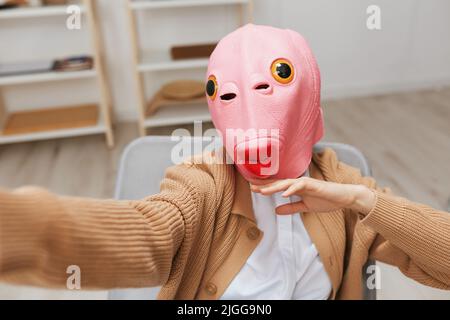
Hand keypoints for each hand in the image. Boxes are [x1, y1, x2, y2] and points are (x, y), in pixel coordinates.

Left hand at [250, 177, 375, 214]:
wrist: (343, 198)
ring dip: (274, 187)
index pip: (277, 187)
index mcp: (296, 187)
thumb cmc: (325, 200)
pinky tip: (284, 194)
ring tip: (263, 191)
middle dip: (265, 185)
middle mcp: (298, 183)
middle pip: (278, 183)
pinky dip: (292, 189)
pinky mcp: (314, 185)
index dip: (265, 188)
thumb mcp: (305, 207)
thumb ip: (291, 208)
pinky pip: (301, 186)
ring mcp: (306, 183)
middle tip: (251, 187)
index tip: (253, 189)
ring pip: (287, 183)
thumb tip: (276, 211)